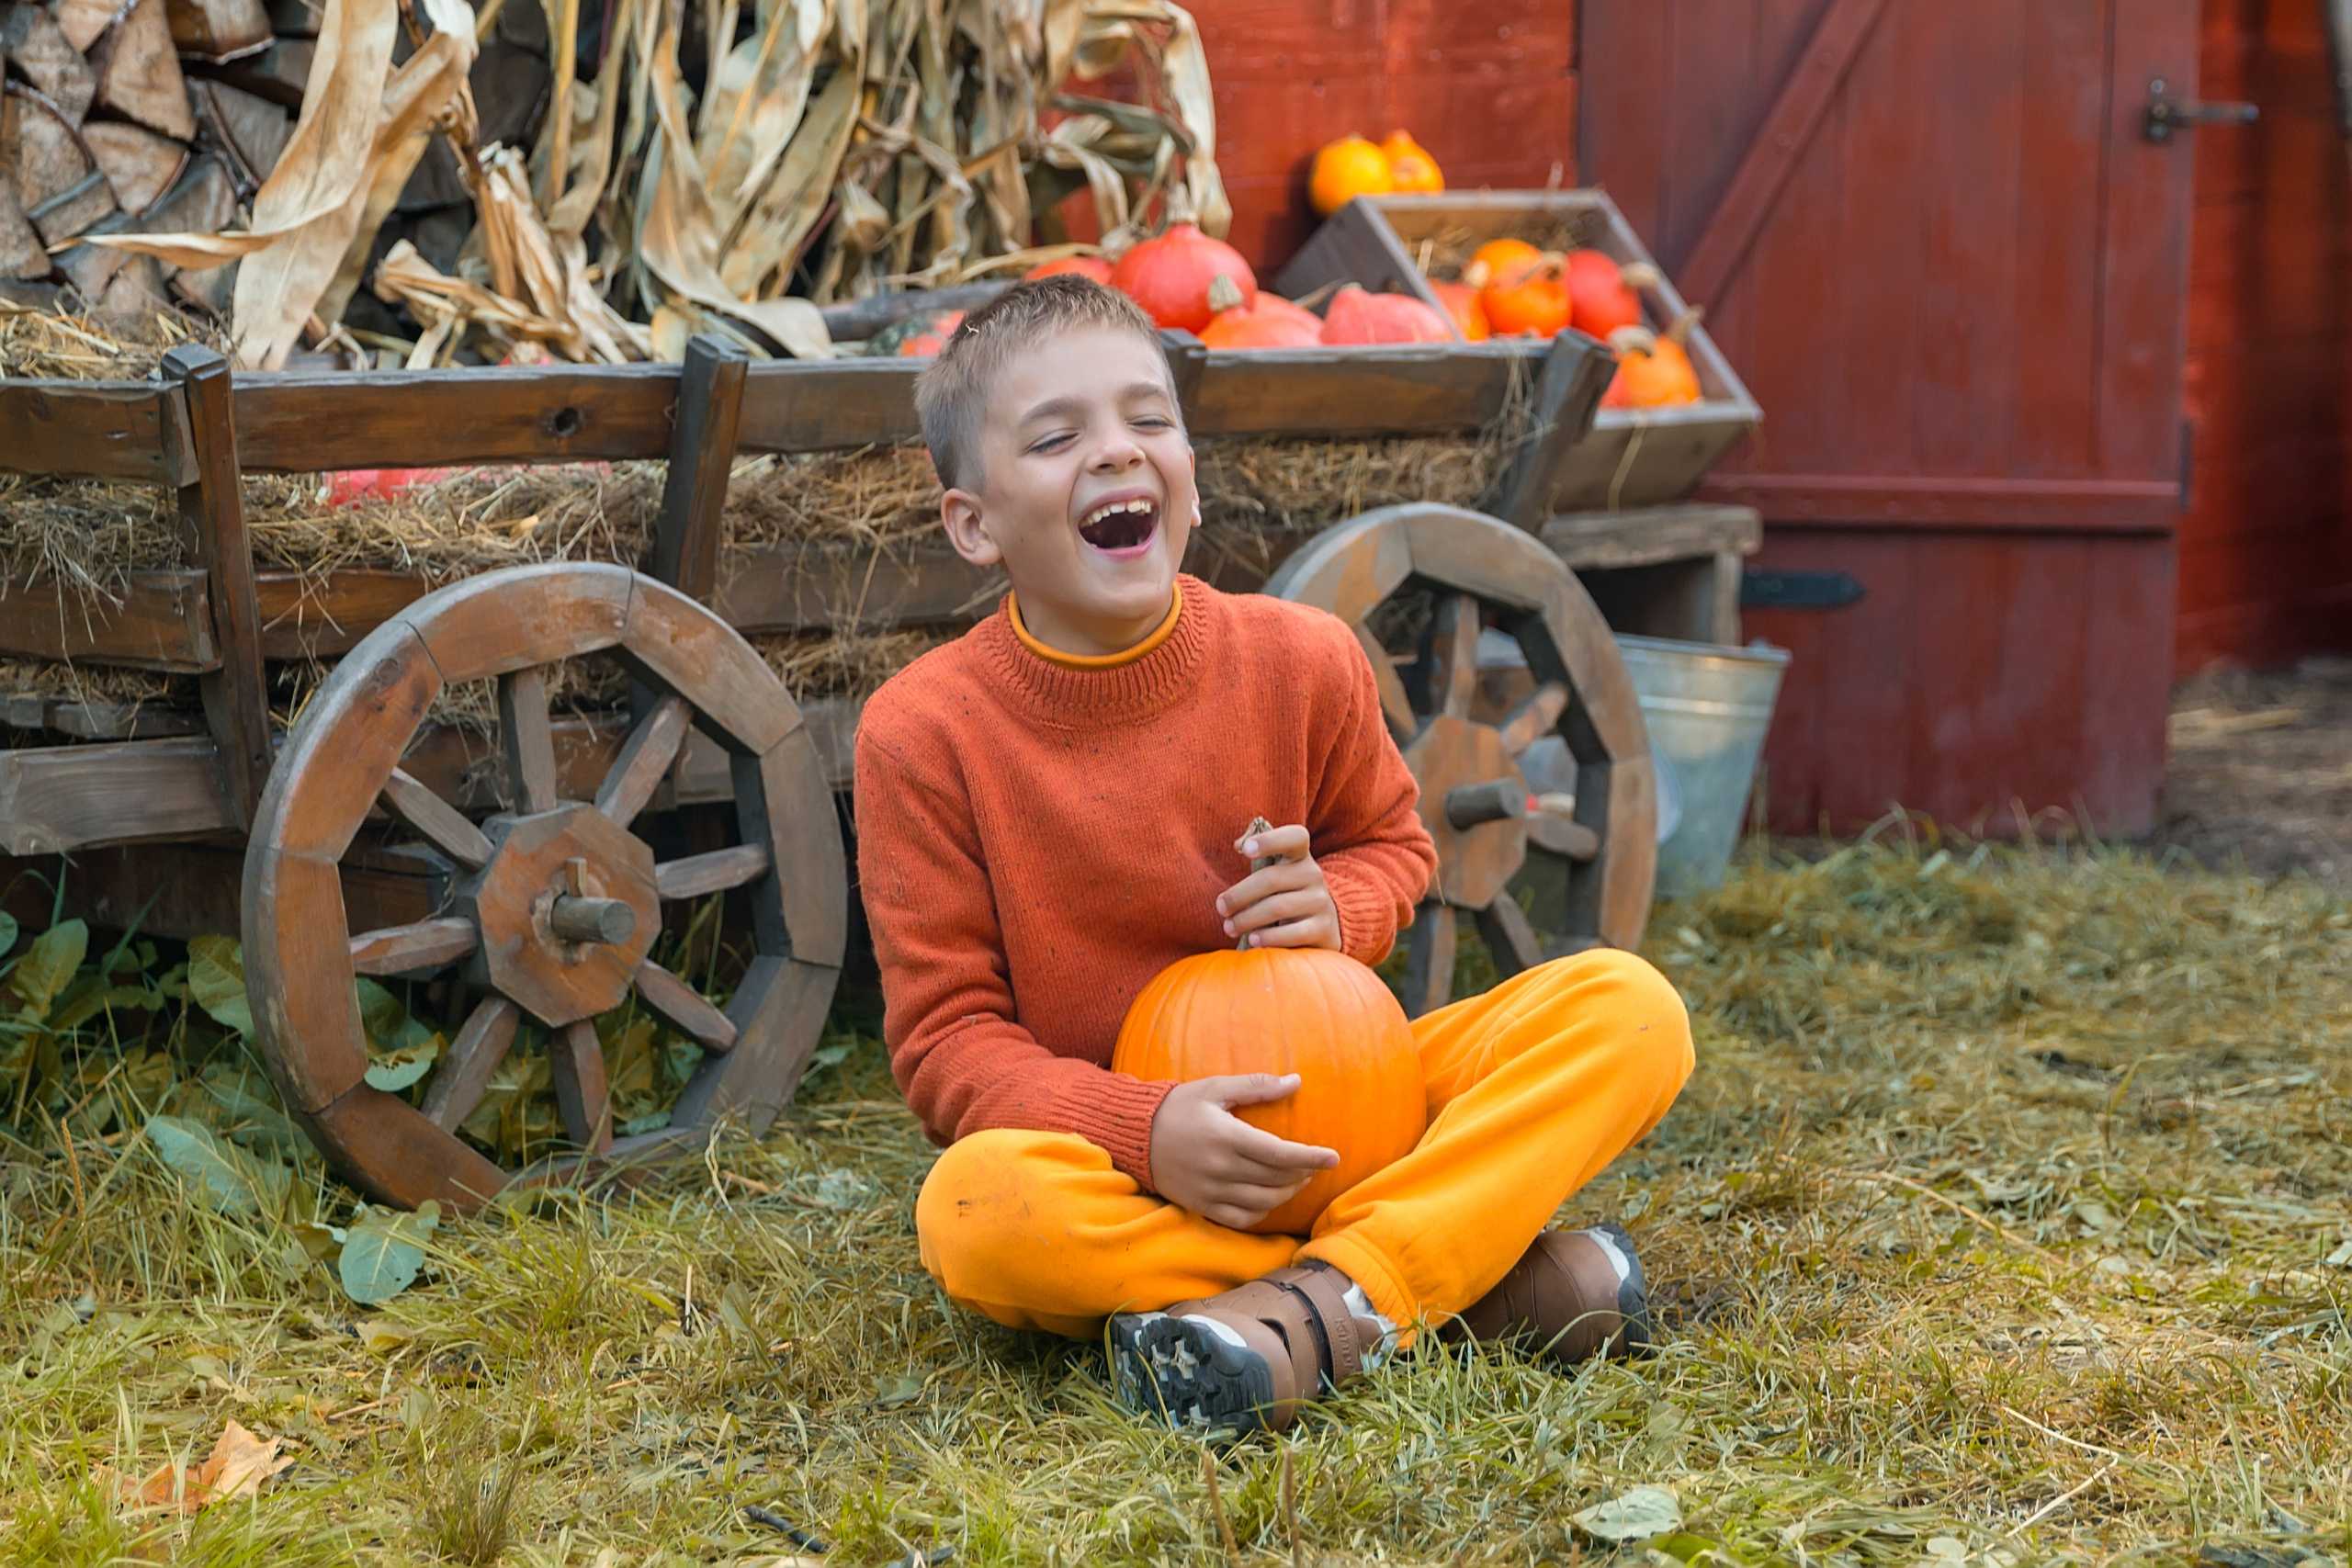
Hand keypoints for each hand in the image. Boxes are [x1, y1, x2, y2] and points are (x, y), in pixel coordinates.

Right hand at [1149, 1075, 1339, 1229]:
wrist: (1134, 1135)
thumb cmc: (1178, 1106)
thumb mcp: (1215, 1088)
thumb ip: (1256, 1086)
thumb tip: (1296, 1081)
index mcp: (1226, 1137)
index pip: (1280, 1154)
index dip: (1311, 1157)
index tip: (1333, 1157)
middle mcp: (1220, 1168)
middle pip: (1276, 1180)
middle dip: (1303, 1174)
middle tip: (1314, 1164)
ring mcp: (1210, 1191)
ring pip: (1263, 1203)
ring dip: (1287, 1194)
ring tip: (1297, 1180)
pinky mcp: (1201, 1206)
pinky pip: (1241, 1219)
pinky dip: (1262, 1212)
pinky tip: (1269, 1198)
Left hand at [1216, 823, 1341, 950]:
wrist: (1320, 927)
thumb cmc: (1286, 894)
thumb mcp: (1277, 872)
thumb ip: (1259, 854)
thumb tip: (1238, 844)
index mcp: (1300, 856)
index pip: (1295, 837)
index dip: (1270, 840)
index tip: (1244, 850)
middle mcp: (1313, 875)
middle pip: (1271, 879)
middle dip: (1240, 895)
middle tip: (1221, 908)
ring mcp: (1320, 902)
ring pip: (1277, 908)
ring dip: (1247, 919)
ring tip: (1229, 927)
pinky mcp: (1323, 929)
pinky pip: (1293, 933)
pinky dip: (1269, 938)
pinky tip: (1252, 940)